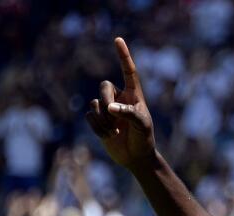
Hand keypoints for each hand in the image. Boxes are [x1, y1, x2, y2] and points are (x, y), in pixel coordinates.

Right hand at [85, 38, 155, 170]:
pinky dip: (97, 127)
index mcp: (134, 94)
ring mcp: (108, 108)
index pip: (128, 71)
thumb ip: (128, 113)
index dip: (123, 56)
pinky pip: (89, 116)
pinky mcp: (99, 120)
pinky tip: (108, 136)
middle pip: (104, 87)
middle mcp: (119, 98)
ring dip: (103, 119)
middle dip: (106, 101)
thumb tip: (110, 108)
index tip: (118, 39)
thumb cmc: (143, 138)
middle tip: (114, 118)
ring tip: (114, 132)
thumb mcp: (141, 125)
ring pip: (95, 103)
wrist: (136, 157)